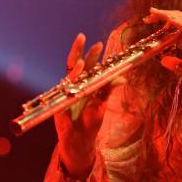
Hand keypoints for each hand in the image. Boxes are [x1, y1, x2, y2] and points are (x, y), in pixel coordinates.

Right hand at [55, 33, 123, 178]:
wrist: (80, 143)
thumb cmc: (90, 123)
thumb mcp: (102, 105)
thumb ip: (108, 91)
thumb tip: (122, 78)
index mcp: (82, 85)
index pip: (85, 65)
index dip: (90, 54)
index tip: (99, 43)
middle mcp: (72, 87)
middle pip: (74, 65)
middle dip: (77, 51)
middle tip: (82, 37)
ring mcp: (65, 96)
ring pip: (67, 77)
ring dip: (73, 69)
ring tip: (81, 61)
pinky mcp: (59, 107)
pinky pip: (63, 95)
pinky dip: (67, 88)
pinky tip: (71, 81)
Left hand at [143, 7, 181, 85]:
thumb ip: (178, 65)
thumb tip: (163, 61)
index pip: (175, 26)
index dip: (163, 21)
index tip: (149, 20)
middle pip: (176, 19)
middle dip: (161, 15)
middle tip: (148, 16)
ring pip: (181, 19)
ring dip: (167, 14)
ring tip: (154, 13)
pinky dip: (176, 22)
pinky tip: (167, 19)